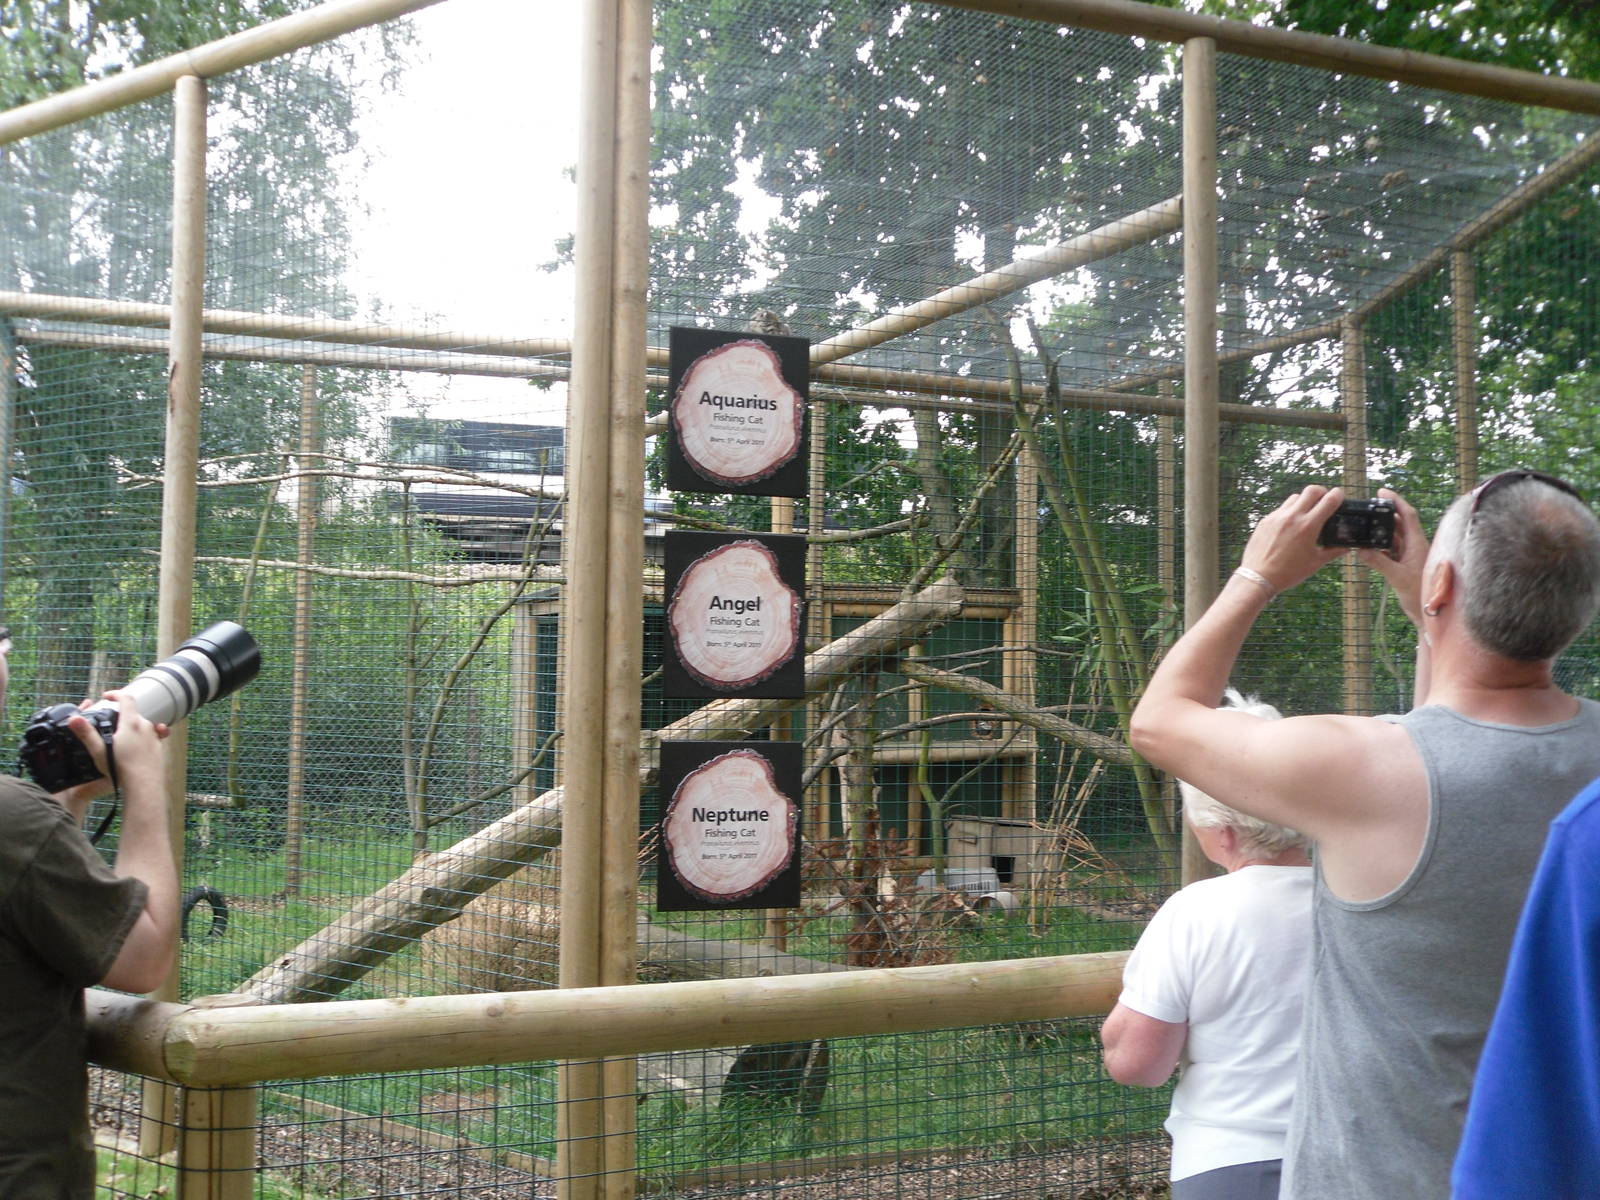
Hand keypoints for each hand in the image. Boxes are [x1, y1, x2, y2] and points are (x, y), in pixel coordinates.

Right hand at [60, 692, 168, 789]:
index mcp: (131, 722)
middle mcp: (146, 725)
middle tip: (109, 721)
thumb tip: (74, 719)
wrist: (144, 784)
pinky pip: (152, 736)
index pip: (126, 698)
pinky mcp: (159, 747)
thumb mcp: (99, 750)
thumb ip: (86, 733)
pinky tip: (137, 743)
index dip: (115, 694)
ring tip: (119, 736)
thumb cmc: (121, 768)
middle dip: (121, 714)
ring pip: (142, 725)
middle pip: (134, 712)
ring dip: (131, 726)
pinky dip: (143, 736)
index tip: (106, 696)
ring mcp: (155, 736)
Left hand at [1238, 485, 1348, 593]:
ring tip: (1307, 513)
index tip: (1340, 496)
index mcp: (1308, 526)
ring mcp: (1277, 517)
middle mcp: (1292, 517)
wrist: (1258, 577)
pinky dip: (1290, 511)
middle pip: (1311, 490)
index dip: (1338, 495)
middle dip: (1322, 492)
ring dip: (1304, 500)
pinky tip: (1291, 524)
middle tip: (1324, 500)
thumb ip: (1333, 552)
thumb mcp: (1315, 563)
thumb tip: (1346, 547)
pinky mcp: (1265, 520)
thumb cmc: (1288, 572)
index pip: (1328, 500)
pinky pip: (1281, 508)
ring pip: (1295, 497)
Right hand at [1355, 487, 1429, 624]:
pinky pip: (1392, 550)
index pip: (1407, 515)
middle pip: (1400, 523)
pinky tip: (1370, 546)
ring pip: (1395, 537)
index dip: (1396, 501)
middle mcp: (1416, 546)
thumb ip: (1379, 562)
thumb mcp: (1397, 577)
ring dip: (1382, 530)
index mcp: (1418, 544)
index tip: (1382, 492)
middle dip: (1385, 513)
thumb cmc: (1420, 596)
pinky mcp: (1406, 565)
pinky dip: (1381, 546)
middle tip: (1369, 506)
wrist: (1429, 614)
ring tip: (1367, 524)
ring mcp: (1411, 556)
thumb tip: (1361, 550)